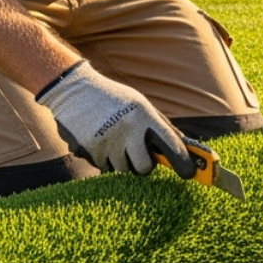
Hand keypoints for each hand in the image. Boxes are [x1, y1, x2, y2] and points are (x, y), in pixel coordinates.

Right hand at [36, 61, 195, 176]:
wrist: (72, 88)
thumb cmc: (113, 98)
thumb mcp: (140, 105)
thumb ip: (160, 126)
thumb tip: (185, 146)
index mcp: (144, 116)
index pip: (171, 144)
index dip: (183, 162)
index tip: (190, 173)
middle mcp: (127, 130)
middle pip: (144, 168)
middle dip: (144, 166)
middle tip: (139, 155)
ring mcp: (107, 142)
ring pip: (122, 169)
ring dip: (121, 160)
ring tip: (114, 140)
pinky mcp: (88, 150)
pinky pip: (103, 166)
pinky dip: (104, 158)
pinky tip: (99, 140)